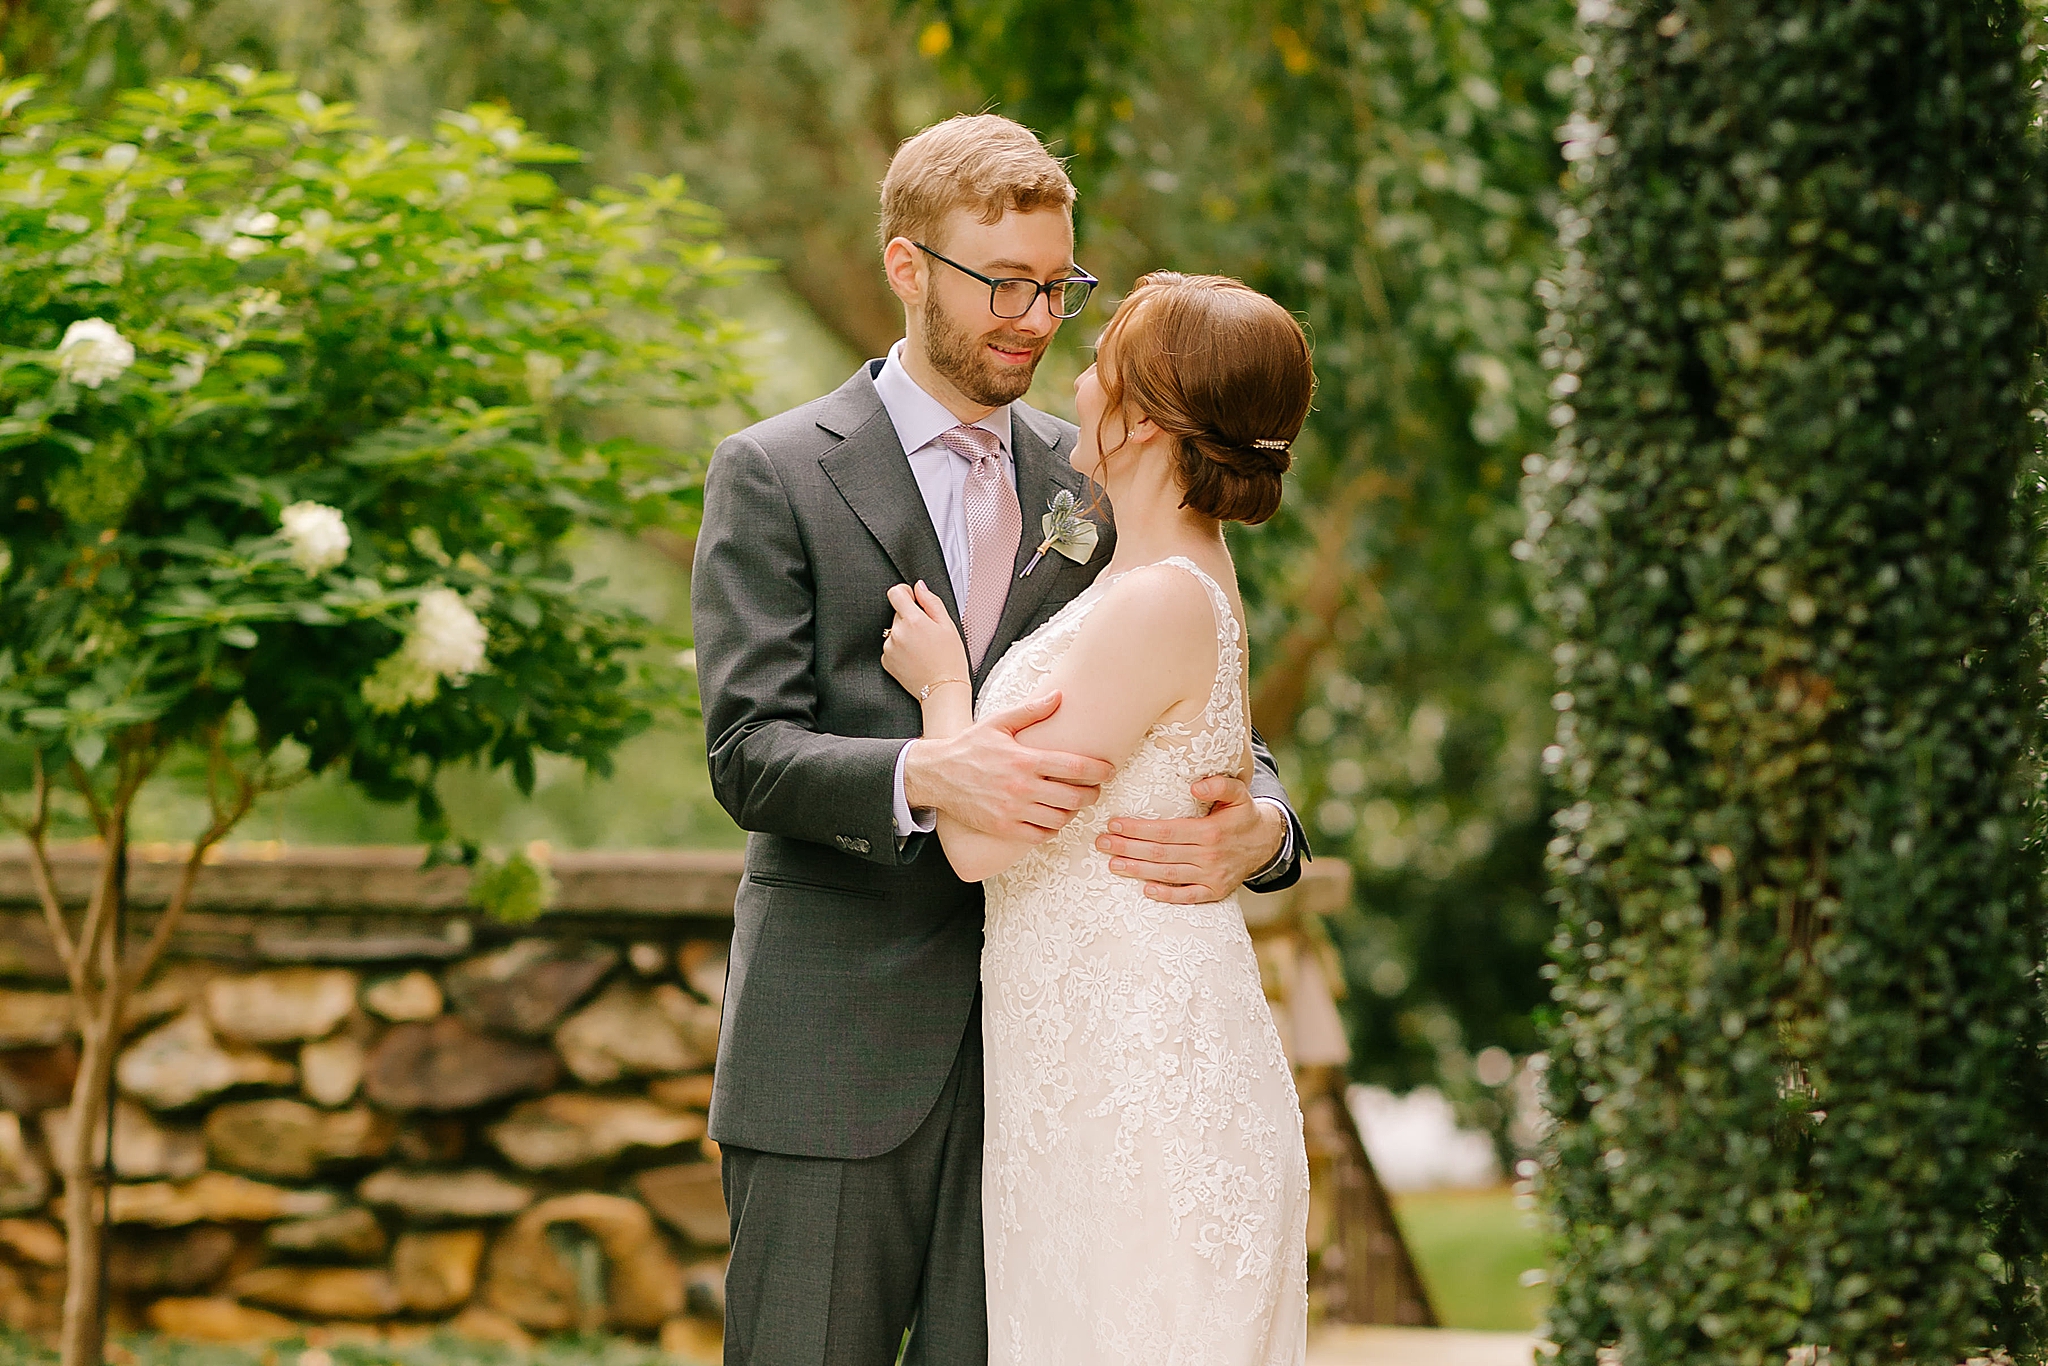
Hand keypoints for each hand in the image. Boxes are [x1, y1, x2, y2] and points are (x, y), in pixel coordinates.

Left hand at [881, 580, 970, 697]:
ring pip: (894, 630)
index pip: (895, 593)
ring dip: (905, 634)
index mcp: (913, 620)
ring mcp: (889, 647)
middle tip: (927, 633)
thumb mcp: (948, 625)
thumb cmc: (950, 659)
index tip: (913, 600)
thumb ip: (931, 601)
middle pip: (897, 612)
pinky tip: (915, 657)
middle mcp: (897, 632)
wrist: (943, 690)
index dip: (905, 593)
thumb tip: (918, 586)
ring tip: (922, 648)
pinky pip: (891, 645)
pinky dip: (900, 648)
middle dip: (910, 617)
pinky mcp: (886, 661)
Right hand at [903, 691, 1116, 842]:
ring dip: (1073, 812)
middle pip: (1075, 797)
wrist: (935, 775)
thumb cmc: (969, 747)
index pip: (1075, 767)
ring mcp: (1013, 810)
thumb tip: (1060, 696)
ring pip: (1060, 818)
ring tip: (1073, 802)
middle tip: (1095, 789)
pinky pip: (1040, 835)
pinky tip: (1052, 817)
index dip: (1099, 770)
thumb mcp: (999, 723)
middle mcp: (1022, 787)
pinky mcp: (1004, 828)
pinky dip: (1052, 828)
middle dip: (1092, 794)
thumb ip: (1031, 711)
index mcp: (1025, 759)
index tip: (1109, 770)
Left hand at [1096, 775, 1286, 901]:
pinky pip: (1188, 896)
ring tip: (1113, 864)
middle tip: (1102, 843)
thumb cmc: (1242, 813)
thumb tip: (1195, 786)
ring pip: (1169, 874)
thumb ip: (1219, 785)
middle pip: (1161, 853)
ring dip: (1138, 870)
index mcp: (1211, 830)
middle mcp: (1210, 855)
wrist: (1266, 842)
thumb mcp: (1238, 792)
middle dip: (1128, 848)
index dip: (1138, 829)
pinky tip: (1145, 890)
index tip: (1114, 824)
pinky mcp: (1216, 892)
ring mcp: (1213, 876)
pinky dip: (1167, 895)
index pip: (1166, 831)